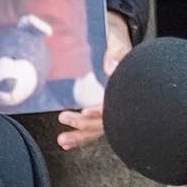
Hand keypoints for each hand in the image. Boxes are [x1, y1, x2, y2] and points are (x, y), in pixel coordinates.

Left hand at [55, 15, 129, 152]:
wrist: (118, 43)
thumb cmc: (119, 45)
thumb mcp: (119, 44)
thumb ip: (116, 53)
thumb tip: (111, 67)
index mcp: (123, 89)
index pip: (113, 105)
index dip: (100, 111)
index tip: (86, 111)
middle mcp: (118, 103)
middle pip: (103, 122)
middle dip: (84, 124)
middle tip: (64, 118)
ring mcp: (110, 109)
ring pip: (97, 128)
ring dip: (80, 136)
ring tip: (63, 140)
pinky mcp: (101, 111)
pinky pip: (92, 127)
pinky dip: (80, 136)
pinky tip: (67, 143)